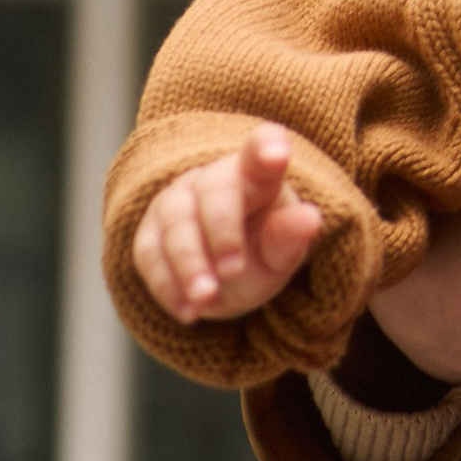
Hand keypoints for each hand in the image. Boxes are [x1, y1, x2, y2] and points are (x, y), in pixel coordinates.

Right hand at [132, 128, 322, 322]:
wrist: (221, 275)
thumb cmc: (258, 250)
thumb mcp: (280, 252)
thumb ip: (289, 237)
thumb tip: (310, 219)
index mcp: (256, 176)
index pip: (261, 152)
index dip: (267, 148)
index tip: (276, 155)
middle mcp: (212, 181)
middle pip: (213, 194)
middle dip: (221, 233)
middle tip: (232, 272)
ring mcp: (176, 204)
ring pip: (175, 224)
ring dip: (188, 263)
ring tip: (205, 299)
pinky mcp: (150, 235)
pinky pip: (150, 254)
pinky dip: (167, 285)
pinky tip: (187, 312)